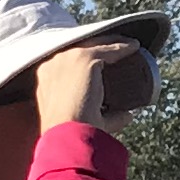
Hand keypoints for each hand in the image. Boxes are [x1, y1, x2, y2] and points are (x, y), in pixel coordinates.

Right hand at [30, 39, 152, 135]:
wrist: (67, 136)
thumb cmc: (74, 134)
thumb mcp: (86, 119)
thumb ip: (106, 115)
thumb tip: (128, 114)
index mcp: (45, 76)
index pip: (69, 60)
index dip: (87, 59)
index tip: (103, 63)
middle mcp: (52, 63)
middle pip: (81, 47)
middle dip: (100, 47)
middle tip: (119, 52)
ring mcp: (67, 58)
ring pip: (94, 44)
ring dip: (112, 43)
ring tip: (129, 47)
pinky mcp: (84, 59)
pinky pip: (108, 49)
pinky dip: (123, 47)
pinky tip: (134, 47)